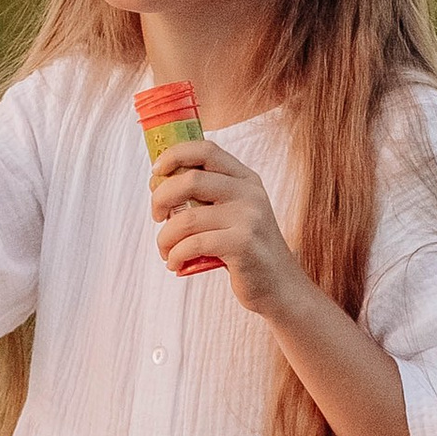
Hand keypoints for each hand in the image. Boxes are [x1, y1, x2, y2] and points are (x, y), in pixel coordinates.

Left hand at [150, 138, 305, 311]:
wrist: (280, 285)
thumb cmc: (247, 250)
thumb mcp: (234, 214)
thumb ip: (206, 197)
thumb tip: (158, 184)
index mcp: (245, 179)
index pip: (206, 150)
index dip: (175, 155)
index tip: (156, 170)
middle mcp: (249, 193)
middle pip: (190, 180)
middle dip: (161, 198)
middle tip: (156, 216)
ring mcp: (248, 218)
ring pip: (186, 218)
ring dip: (165, 237)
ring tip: (166, 251)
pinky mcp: (243, 244)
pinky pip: (194, 244)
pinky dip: (176, 255)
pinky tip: (175, 264)